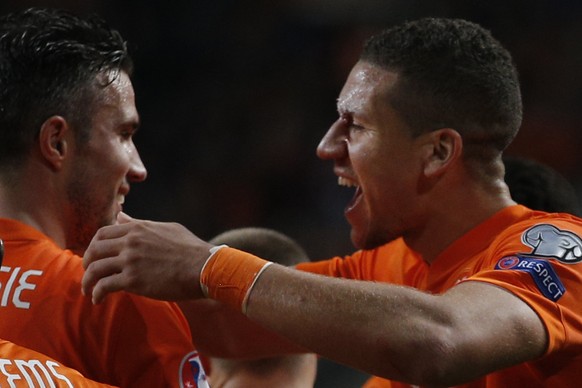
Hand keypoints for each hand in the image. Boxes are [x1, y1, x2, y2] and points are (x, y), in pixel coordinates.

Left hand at [82, 212, 213, 303]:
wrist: (203, 267)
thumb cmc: (190, 249)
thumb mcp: (165, 228)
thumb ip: (140, 224)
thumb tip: (122, 217)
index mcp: (137, 229)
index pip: (103, 233)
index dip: (94, 246)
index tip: (95, 257)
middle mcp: (130, 242)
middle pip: (94, 250)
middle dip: (86, 263)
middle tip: (89, 274)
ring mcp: (130, 261)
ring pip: (95, 269)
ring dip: (88, 281)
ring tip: (89, 291)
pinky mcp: (133, 280)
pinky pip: (104, 286)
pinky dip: (97, 294)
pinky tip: (99, 300)